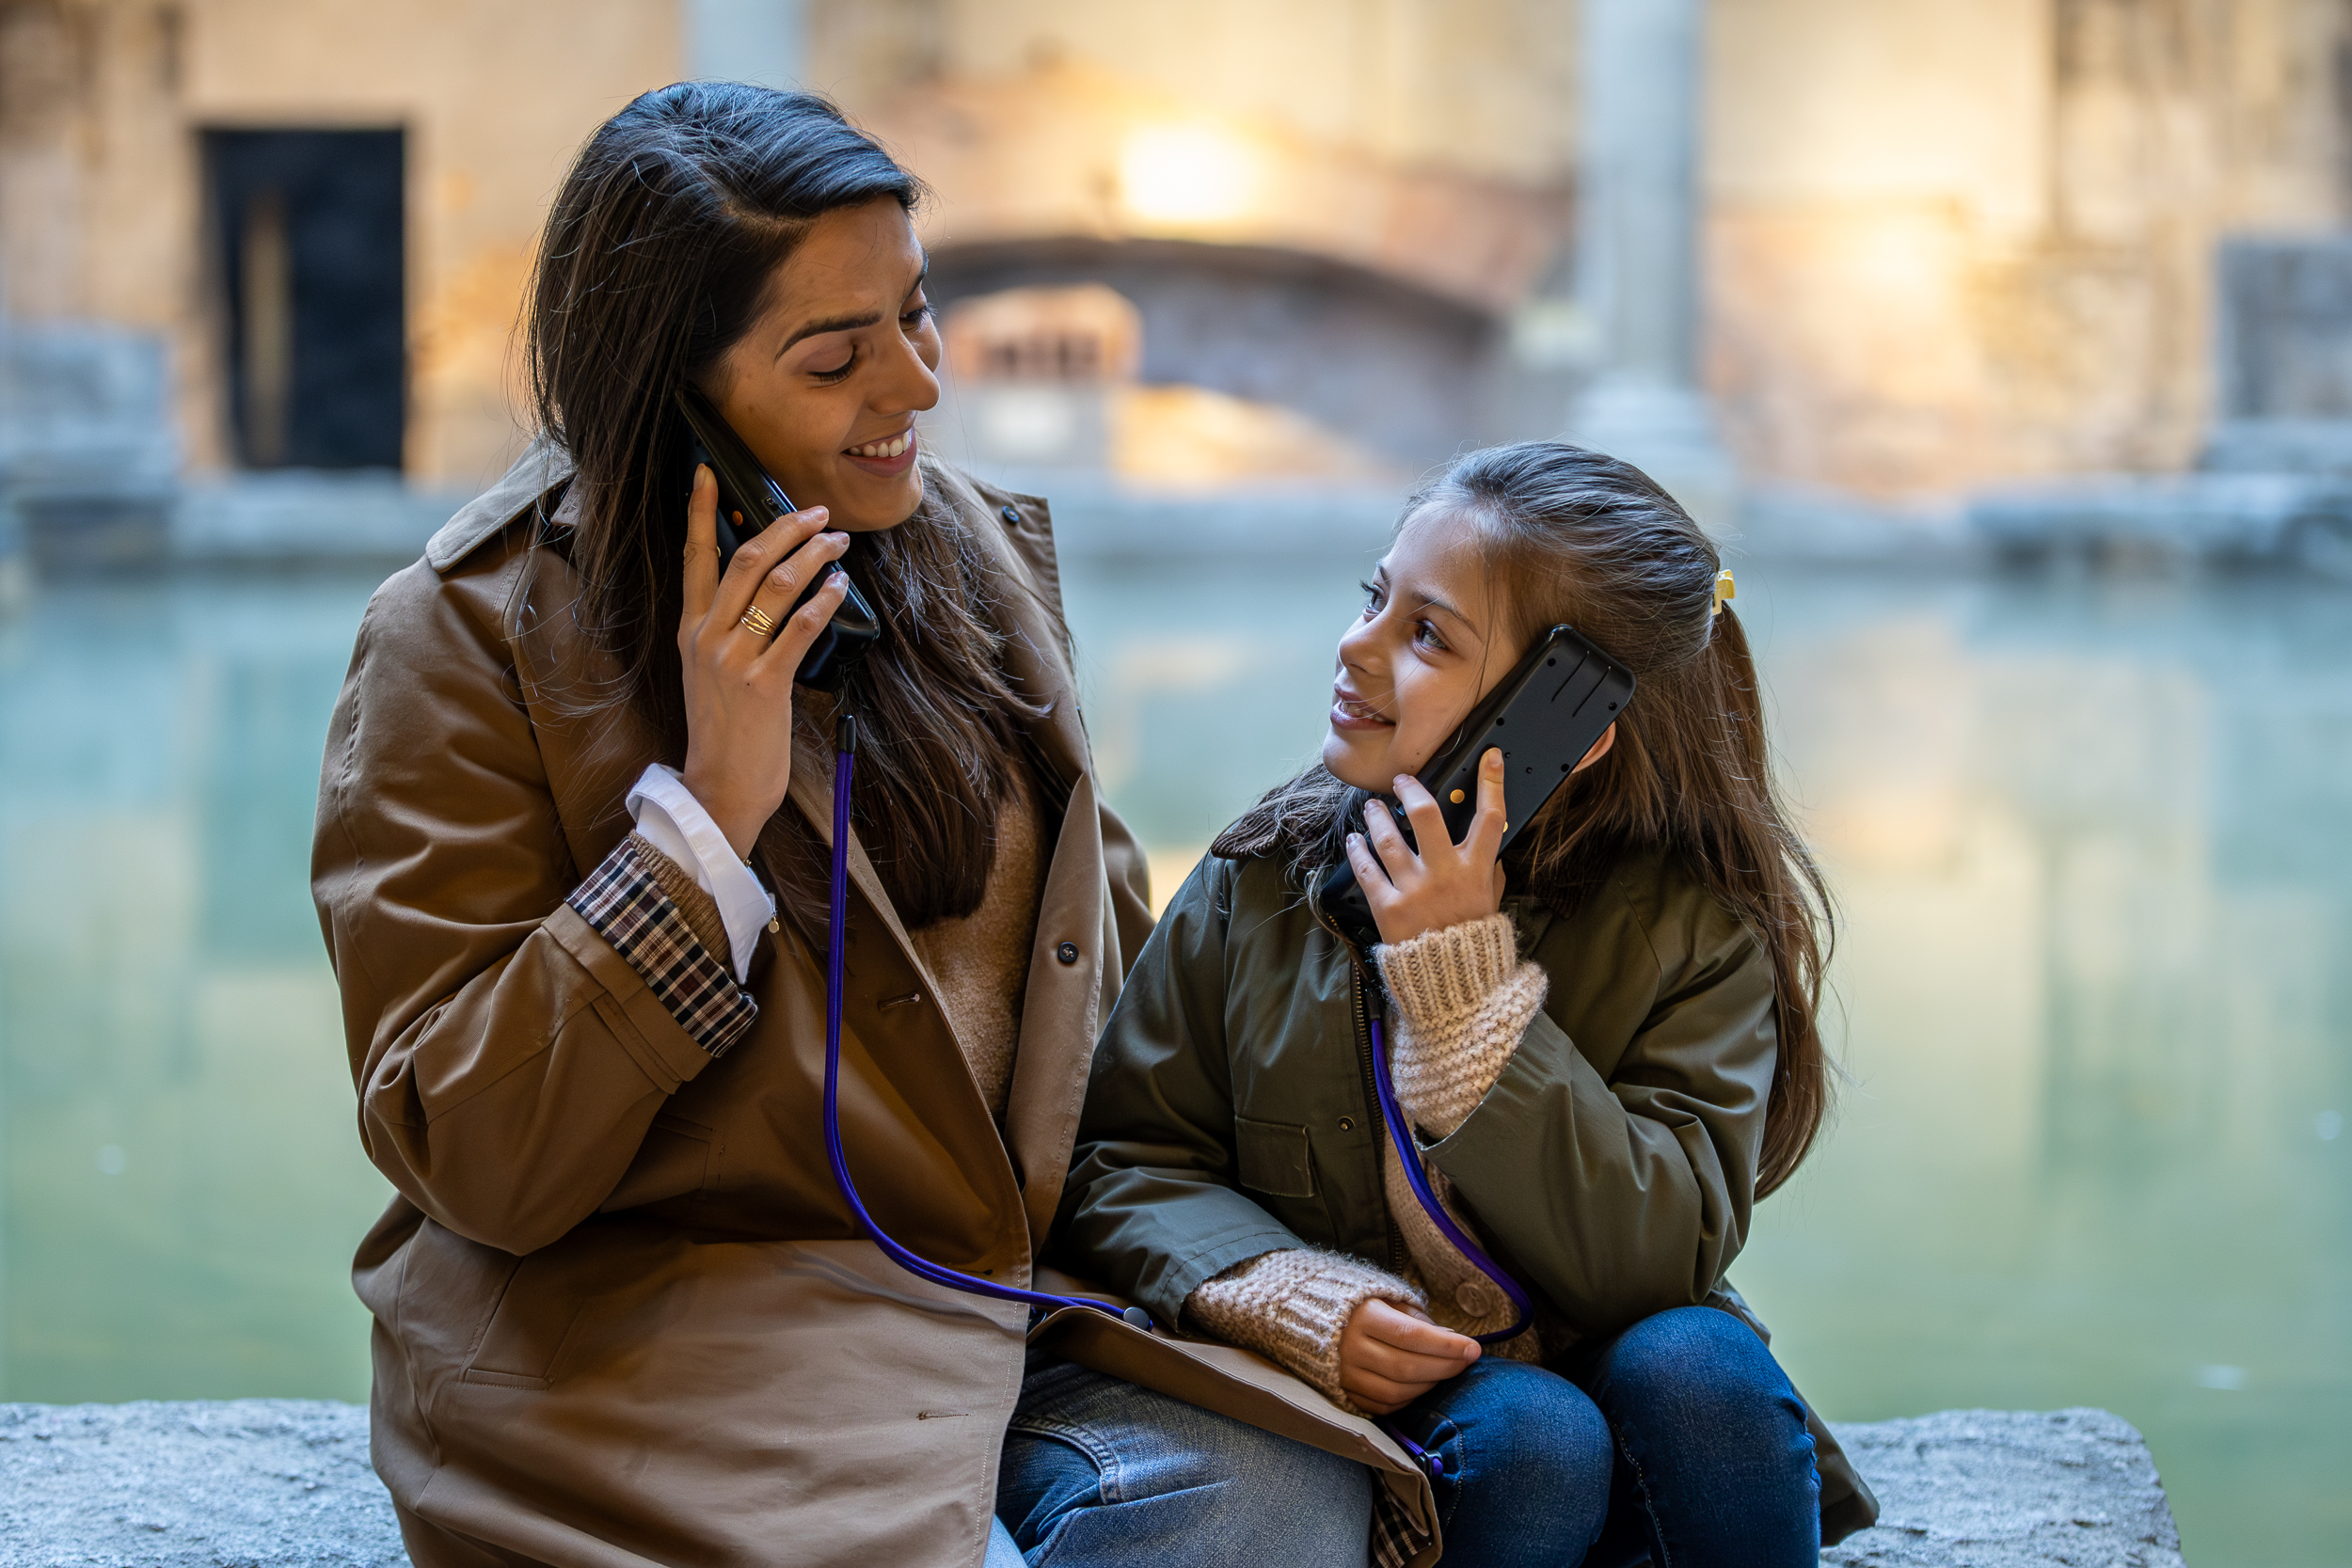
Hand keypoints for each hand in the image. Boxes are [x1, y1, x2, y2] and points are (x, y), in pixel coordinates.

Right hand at [677, 464, 851, 857]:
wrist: (719, 788)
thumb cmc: (724, 734)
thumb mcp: (712, 673)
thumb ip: (727, 631)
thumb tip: (762, 592)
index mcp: (691, 630)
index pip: (694, 556)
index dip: (700, 510)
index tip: (708, 472)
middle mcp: (707, 637)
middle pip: (747, 559)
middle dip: (786, 526)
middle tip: (818, 513)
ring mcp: (734, 659)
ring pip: (778, 584)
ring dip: (816, 556)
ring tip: (840, 543)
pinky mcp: (765, 683)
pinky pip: (801, 626)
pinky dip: (826, 598)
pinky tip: (841, 586)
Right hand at [1338, 1298, 1479, 1413]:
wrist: (1306, 1318)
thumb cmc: (1356, 1304)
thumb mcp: (1386, 1298)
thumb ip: (1417, 1318)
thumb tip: (1451, 1338)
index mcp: (1362, 1317)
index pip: (1412, 1335)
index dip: (1446, 1345)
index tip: (1473, 1347)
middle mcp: (1350, 1349)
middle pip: (1407, 1367)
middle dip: (1445, 1366)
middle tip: (1466, 1361)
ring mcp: (1345, 1375)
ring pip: (1396, 1392)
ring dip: (1429, 1385)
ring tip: (1445, 1372)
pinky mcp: (1343, 1394)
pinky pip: (1382, 1406)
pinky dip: (1407, 1400)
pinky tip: (1420, 1386)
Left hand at [1345, 748, 1507, 944]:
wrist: (1451, 983)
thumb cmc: (1473, 941)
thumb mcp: (1492, 904)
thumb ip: (1491, 873)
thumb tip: (1492, 849)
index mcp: (1475, 871)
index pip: (1490, 818)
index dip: (1491, 783)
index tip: (1489, 757)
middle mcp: (1444, 874)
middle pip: (1425, 815)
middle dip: (1410, 790)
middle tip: (1401, 781)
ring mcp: (1413, 890)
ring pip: (1387, 838)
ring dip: (1375, 817)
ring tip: (1370, 808)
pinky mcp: (1387, 908)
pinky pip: (1366, 869)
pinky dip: (1357, 850)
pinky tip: (1354, 840)